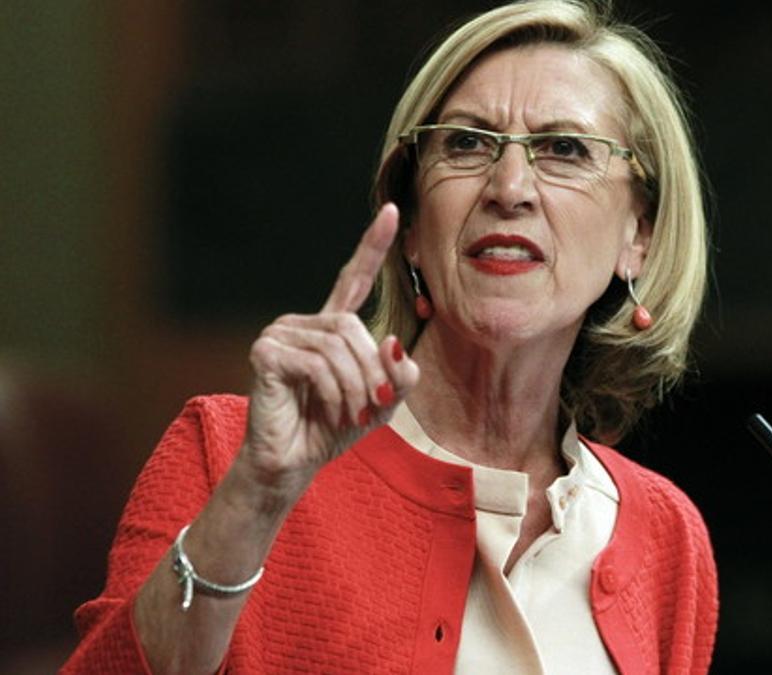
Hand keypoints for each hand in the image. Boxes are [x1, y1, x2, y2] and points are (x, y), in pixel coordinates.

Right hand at [240, 203, 418, 494]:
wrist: (294, 462)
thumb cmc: (334, 427)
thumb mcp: (383, 400)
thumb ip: (399, 372)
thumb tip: (392, 341)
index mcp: (332, 327)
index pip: (354, 277)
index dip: (374, 245)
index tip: (394, 211)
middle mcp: (304, 323)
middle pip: (355, 328)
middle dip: (372, 372)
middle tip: (371, 407)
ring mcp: (280, 333)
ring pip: (338, 345)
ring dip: (355, 386)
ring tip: (351, 412)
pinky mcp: (265, 351)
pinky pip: (315, 361)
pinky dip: (331, 390)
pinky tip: (326, 407)